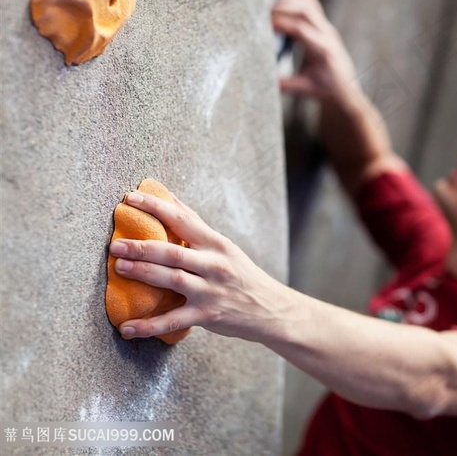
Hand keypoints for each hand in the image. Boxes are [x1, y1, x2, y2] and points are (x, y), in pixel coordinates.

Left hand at [110, 191, 287, 342]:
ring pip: (172, 280)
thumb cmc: (242, 275)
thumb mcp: (224, 247)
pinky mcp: (208, 315)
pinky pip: (173, 321)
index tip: (130, 198)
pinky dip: (148, 325)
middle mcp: (214, 265)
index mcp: (216, 244)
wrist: (271, 308)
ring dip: (143, 273)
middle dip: (141, 247)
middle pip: (173, 252)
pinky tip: (126, 328)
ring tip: (119, 267)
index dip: (155, 207)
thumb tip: (169, 198)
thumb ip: (195, 225)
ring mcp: (211, 291)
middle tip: (115, 244)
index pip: (182, 219)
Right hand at [272, 0, 360, 106]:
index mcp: (324, 50)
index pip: (300, 29)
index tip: (263, 22)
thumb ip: (286, 84)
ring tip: (271, 6)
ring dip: (290, 0)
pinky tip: (284, 1)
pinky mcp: (324, 25)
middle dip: (283, 6)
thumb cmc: (327, 89)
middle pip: (306, 9)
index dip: (280, 22)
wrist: (346, 89)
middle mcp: (328, 35)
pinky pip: (312, 4)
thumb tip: (266, 80)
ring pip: (310, 3)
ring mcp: (327, 28)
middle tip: (264, 11)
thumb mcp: (305, 88)